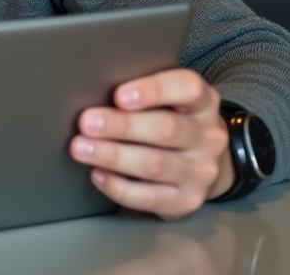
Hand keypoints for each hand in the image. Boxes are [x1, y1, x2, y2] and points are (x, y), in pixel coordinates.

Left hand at [69, 68, 233, 220]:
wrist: (202, 163)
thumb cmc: (173, 121)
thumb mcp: (170, 101)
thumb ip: (143, 95)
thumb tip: (96, 94)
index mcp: (203, 102)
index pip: (187, 88)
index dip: (152, 91)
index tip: (119, 95)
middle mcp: (208, 137)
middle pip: (166, 129)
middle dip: (122, 126)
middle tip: (87, 123)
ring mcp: (200, 171)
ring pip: (155, 164)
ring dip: (113, 155)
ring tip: (82, 148)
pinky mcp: (187, 200)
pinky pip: (149, 197)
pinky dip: (118, 186)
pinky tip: (98, 174)